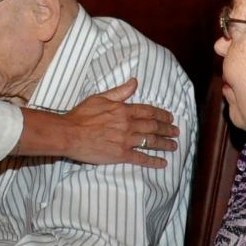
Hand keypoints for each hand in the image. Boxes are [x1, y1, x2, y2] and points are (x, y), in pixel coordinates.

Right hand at [59, 78, 178, 167]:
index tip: (170, 118)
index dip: (161, 114)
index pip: (148, 111)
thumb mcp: (100, 97)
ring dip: (165, 144)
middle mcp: (128, 125)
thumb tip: (134, 82)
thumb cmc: (81, 115)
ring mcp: (126, 140)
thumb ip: (120, 92)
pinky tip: (163, 163)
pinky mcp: (121, 155)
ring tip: (174, 146)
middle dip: (167, 129)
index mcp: (124, 109)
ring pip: (151, 142)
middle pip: (153, 127)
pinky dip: (154, 161)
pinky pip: (141, 158)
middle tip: (176, 132)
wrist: (69, 134)